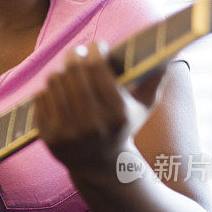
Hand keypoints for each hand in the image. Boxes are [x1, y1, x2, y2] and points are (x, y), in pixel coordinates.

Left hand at [35, 41, 166, 171]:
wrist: (100, 164)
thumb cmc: (123, 125)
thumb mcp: (143, 106)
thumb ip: (155, 79)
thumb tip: (170, 53)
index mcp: (116, 115)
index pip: (97, 67)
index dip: (95, 50)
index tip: (97, 47)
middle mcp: (92, 125)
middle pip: (73, 70)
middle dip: (76, 56)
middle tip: (78, 53)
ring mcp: (68, 133)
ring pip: (54, 81)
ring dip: (61, 72)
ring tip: (68, 73)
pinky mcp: (49, 138)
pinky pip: (40, 97)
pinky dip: (48, 90)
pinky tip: (58, 92)